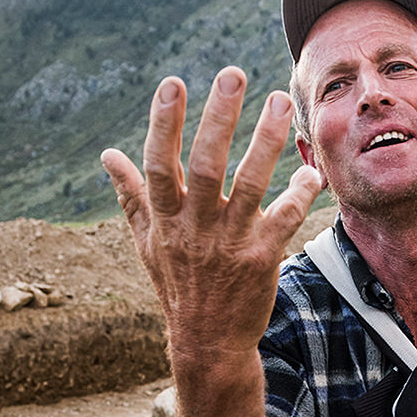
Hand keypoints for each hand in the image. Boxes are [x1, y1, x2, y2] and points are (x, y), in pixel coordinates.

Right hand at [101, 69, 322, 361]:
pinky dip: (299, 194)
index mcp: (166, 219)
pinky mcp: (261, 258)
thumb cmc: (179, 286)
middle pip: (205, 165)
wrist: (209, 342)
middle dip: (219, 118)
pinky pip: (284, 218)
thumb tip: (107, 155)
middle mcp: (195, 228)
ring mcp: (229, 243)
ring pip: (249, 184)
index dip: (164, 124)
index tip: (172, 83)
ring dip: (265, 141)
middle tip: (233, 74)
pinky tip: (310, 170)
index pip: (160, 164)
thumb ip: (132, 196)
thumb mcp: (149, 243)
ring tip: (280, 101)